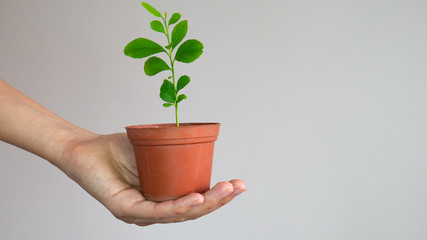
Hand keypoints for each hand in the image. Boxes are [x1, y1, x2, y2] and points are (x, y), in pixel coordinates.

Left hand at [61, 133, 246, 225]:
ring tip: (225, 190)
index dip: (218, 197)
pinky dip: (179, 205)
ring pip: (178, 214)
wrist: (85, 148)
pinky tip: (196, 198)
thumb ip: (179, 156)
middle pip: (192, 213)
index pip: (195, 204)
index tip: (238, 184)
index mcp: (162, 201)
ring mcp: (139, 214)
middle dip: (219, 201)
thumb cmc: (120, 150)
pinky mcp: (125, 210)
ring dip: (205, 203)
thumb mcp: (158, 152)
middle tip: (238, 187)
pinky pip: (156, 211)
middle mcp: (152, 212)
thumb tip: (205, 145)